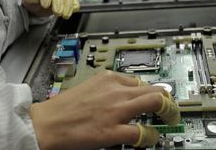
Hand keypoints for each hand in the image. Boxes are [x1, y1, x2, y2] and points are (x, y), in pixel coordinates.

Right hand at [29, 71, 180, 149]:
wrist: (45, 124)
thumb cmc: (60, 109)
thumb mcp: (87, 88)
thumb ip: (106, 90)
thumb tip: (121, 97)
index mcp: (107, 78)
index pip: (140, 80)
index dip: (151, 90)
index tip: (156, 96)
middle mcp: (115, 90)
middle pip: (154, 88)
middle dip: (167, 99)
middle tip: (171, 108)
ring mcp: (116, 110)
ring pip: (155, 102)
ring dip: (168, 112)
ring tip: (170, 119)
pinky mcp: (112, 130)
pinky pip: (142, 131)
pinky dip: (151, 135)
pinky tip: (150, 137)